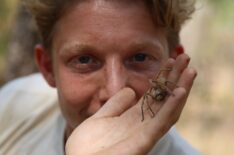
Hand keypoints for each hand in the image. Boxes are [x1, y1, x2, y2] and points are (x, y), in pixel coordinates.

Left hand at [65, 54, 196, 154]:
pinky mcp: (143, 141)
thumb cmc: (87, 145)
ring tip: (190, 70)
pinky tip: (180, 91)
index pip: (152, 95)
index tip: (170, 60)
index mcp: (132, 118)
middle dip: (176, 79)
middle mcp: (142, 124)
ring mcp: (144, 133)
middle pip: (164, 98)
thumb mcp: (101, 117)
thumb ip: (116, 104)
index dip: (162, 78)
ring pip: (168, 108)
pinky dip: (171, 106)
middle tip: (186, 59)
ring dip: (181, 89)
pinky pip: (160, 122)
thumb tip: (130, 90)